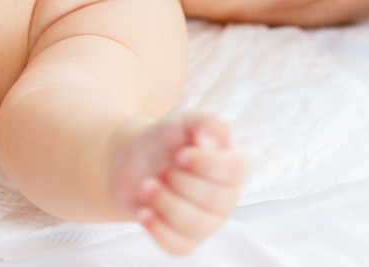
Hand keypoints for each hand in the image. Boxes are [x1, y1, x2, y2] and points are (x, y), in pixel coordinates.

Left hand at [112, 113, 246, 254]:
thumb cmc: (166, 140)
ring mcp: (208, 221)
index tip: (179, 154)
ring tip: (146, 184)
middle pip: (212, 199)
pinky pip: (179, 246)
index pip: (233, 169)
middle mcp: (226, 196)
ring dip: (164, 202)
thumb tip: (212, 139)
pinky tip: (143, 211)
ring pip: (195, 224)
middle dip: (177, 180)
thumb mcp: (183, 122)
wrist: (134, 160)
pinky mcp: (184, 238)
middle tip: (160, 167)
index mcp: (233, 165)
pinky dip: (157, 229)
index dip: (205, 164)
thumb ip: (205, 122)